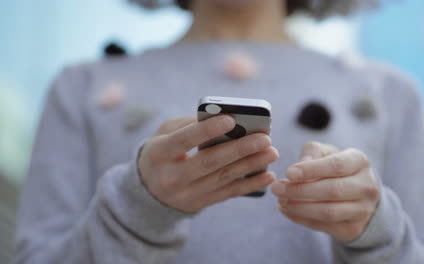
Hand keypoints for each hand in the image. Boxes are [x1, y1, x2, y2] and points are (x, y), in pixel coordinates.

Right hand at [138, 115, 278, 212]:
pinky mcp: (200, 203)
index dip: (207, 130)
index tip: (231, 119)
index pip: (184, 140)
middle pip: (210, 162)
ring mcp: (186, 194)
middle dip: (240, 149)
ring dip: (251, 165)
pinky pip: (228, 193)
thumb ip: (189, 124)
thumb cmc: (162, 152)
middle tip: (265, 138)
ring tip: (272, 152)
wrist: (149, 189)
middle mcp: (171, 177)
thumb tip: (223, 118)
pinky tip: (268, 176)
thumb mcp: (165, 134)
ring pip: (224, 178)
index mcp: (159, 154)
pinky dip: (250, 184)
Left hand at [271, 142, 379, 241]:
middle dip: (300, 190)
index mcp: (360, 161)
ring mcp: (363, 210)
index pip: (336, 165)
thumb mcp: (325, 152)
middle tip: (276, 188)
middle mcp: (367, 186)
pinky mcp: (353, 228)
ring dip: (299, 208)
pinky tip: (287, 210)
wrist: (357, 193)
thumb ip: (311, 154)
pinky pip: (324, 226)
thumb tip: (296, 170)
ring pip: (329, 212)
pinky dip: (302, 219)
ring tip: (280, 200)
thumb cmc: (335, 167)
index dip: (311, 170)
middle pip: (332, 190)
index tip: (288, 173)